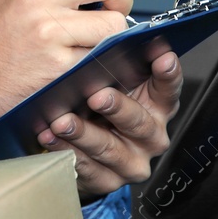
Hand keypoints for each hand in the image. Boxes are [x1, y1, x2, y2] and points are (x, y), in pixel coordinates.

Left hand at [36, 51, 182, 197]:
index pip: (168, 88)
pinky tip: (49, 137)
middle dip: (118, 108)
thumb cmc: (96, 106)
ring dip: (84, 133)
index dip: (168, 73)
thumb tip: (105, 37)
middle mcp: (150, 135)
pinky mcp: (108, 180)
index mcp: (156, 106)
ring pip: (109, 148)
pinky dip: (66, 150)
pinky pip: (87, 167)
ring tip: (61, 121)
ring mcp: (131, 161)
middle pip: (139, 122)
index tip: (161, 57)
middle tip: (97, 96)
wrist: (81, 148)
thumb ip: (112, 65)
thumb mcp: (109, 83)